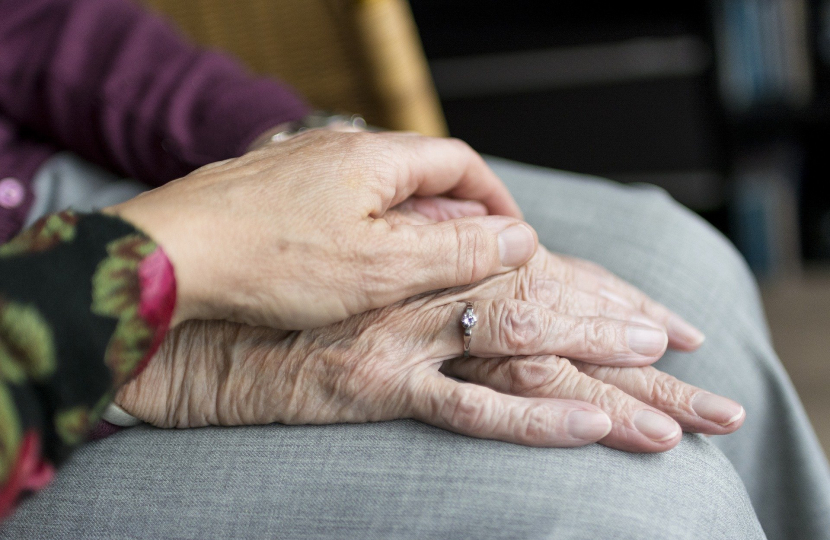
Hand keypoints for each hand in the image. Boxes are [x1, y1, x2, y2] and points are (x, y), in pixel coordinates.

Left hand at [105, 130, 533, 328]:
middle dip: (454, 215)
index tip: (511, 236)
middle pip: (420, 173)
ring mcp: (300, 165)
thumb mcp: (381, 265)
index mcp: (375, 157)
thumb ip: (454, 250)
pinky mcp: (270, 190)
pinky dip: (363, 230)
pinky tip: (351, 266)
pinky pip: (336, 203)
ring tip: (415, 270)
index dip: (494, 199)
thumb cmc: (270, 260)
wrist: (168, 257)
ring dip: (409, 225)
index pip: (460, 162)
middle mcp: (338, 148)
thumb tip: (518, 238)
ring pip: (376, 190)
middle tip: (467, 262)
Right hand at [116, 235, 740, 452]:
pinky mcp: (378, 381)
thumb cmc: (289, 299)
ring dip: (604, 376)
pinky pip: (469, 404)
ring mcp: (408, 334)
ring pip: (528, 348)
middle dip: (628, 337)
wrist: (207, 322)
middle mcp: (430, 287)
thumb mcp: (367, 278)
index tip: (663, 321)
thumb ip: (425, 274)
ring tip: (673, 411)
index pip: (542, 275)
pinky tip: (590, 426)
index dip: (606, 296)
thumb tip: (481, 274)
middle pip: (552, 309)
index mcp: (433, 261)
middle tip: (696, 363)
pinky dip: (534, 416)